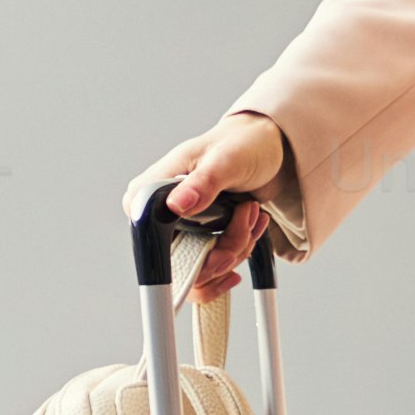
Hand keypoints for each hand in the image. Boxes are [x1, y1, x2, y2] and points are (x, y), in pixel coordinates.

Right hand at [133, 112, 289, 299]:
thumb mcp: (225, 159)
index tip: (220, 250)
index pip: (150, 241)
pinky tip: (251, 229)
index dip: (183, 257)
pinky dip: (238, 253)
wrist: (264, 147)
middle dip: (222, 252)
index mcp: (150, 192)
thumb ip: (202, 183)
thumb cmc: (240, 143)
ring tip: (251, 214)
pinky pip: (213, 268)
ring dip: (237, 249)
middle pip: (180, 264)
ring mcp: (179, 230)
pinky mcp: (198, 240)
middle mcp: (158, 215)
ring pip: (201, 270)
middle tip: (245, 219)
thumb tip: (175, 205)